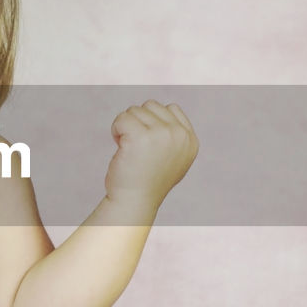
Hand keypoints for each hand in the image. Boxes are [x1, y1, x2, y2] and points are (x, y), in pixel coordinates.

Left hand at [104, 100, 198, 214]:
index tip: (149, 145)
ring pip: (135, 111)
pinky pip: (122, 118)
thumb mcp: (171, 157)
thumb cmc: (147, 180)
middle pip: (151, 106)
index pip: (171, 108)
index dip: (153, 122)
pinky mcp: (141, 136)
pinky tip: (120, 146)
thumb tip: (164, 108)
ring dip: (126, 127)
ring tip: (129, 149)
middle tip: (136, 146)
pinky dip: (116, 129)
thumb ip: (173, 135)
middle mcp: (179, 135)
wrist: (134, 200)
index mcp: (190, 140)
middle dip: (138, 122)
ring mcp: (162, 134)